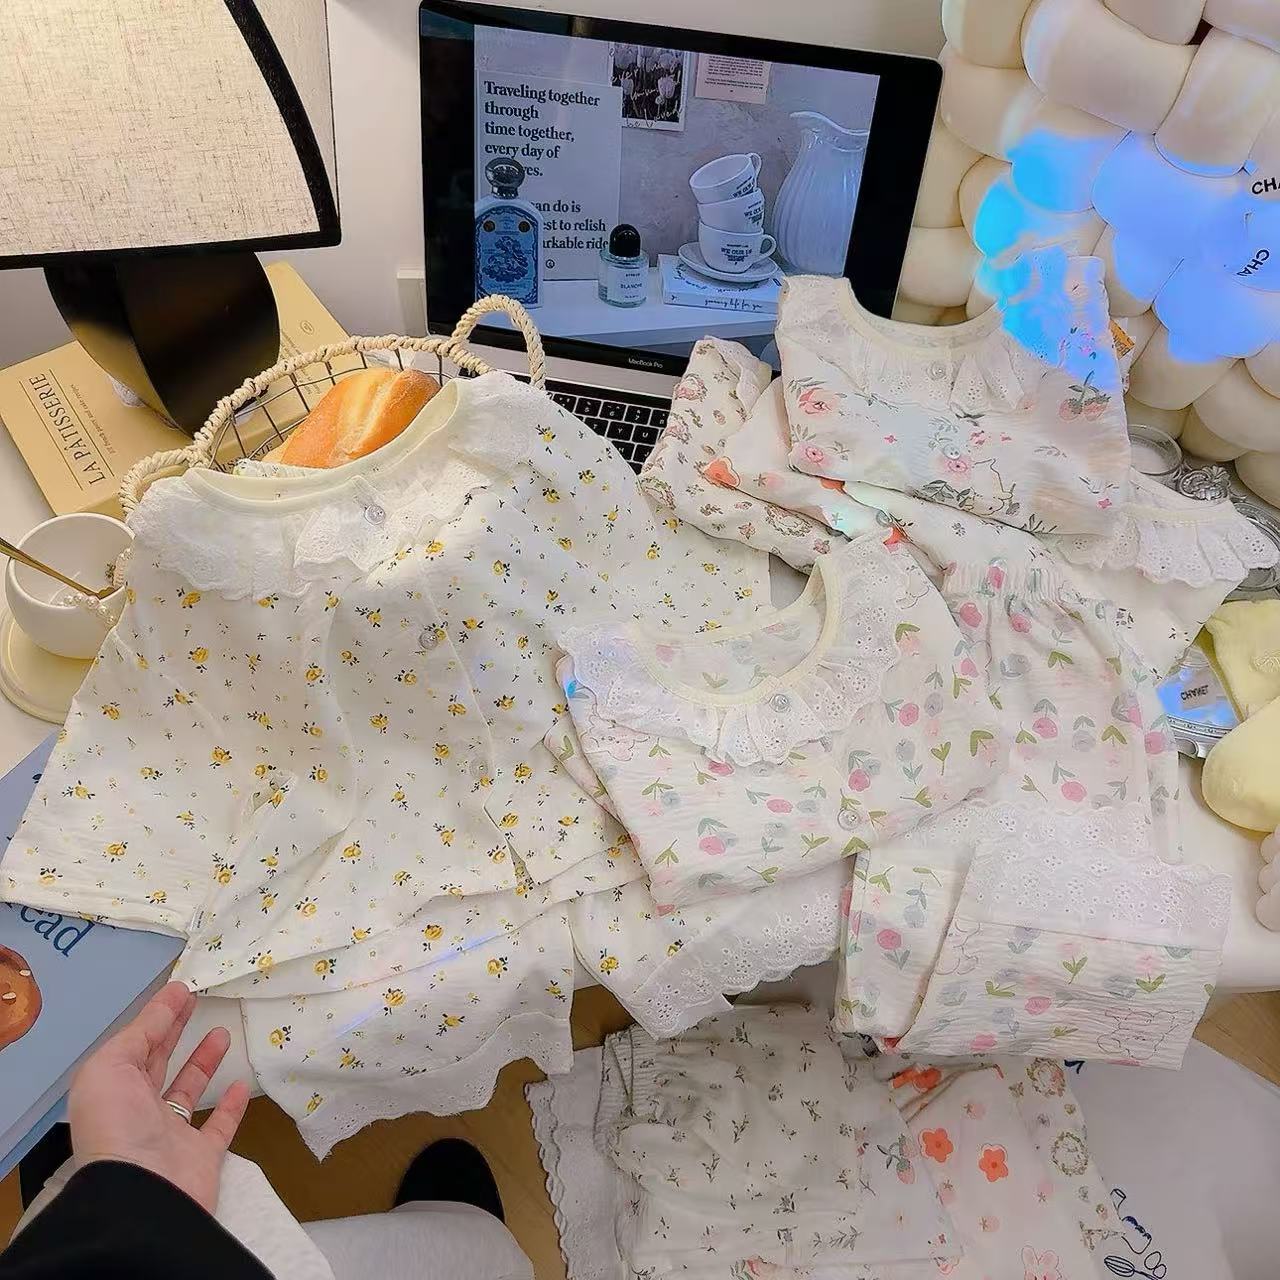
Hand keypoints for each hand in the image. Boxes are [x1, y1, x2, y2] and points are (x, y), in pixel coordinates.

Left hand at [68, 980, 250, 1213]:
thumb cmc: (119, 1123)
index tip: (181, 989)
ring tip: (222, 1032)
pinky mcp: (201, 1155)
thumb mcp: (112, 1067)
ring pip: (187, 1092)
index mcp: (111, 1092)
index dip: (156, 1016)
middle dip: (174, 1032)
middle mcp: (137, 1112)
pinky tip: (241, 1084)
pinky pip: (217, 1126)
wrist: (142, 1192)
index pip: (135, 1046)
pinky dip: (230, 1106)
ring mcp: (170, 1135)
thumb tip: (165, 1004)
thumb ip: (138, 1034)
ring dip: (203, 1062)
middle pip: (158, 1064)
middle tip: (197, 1000)